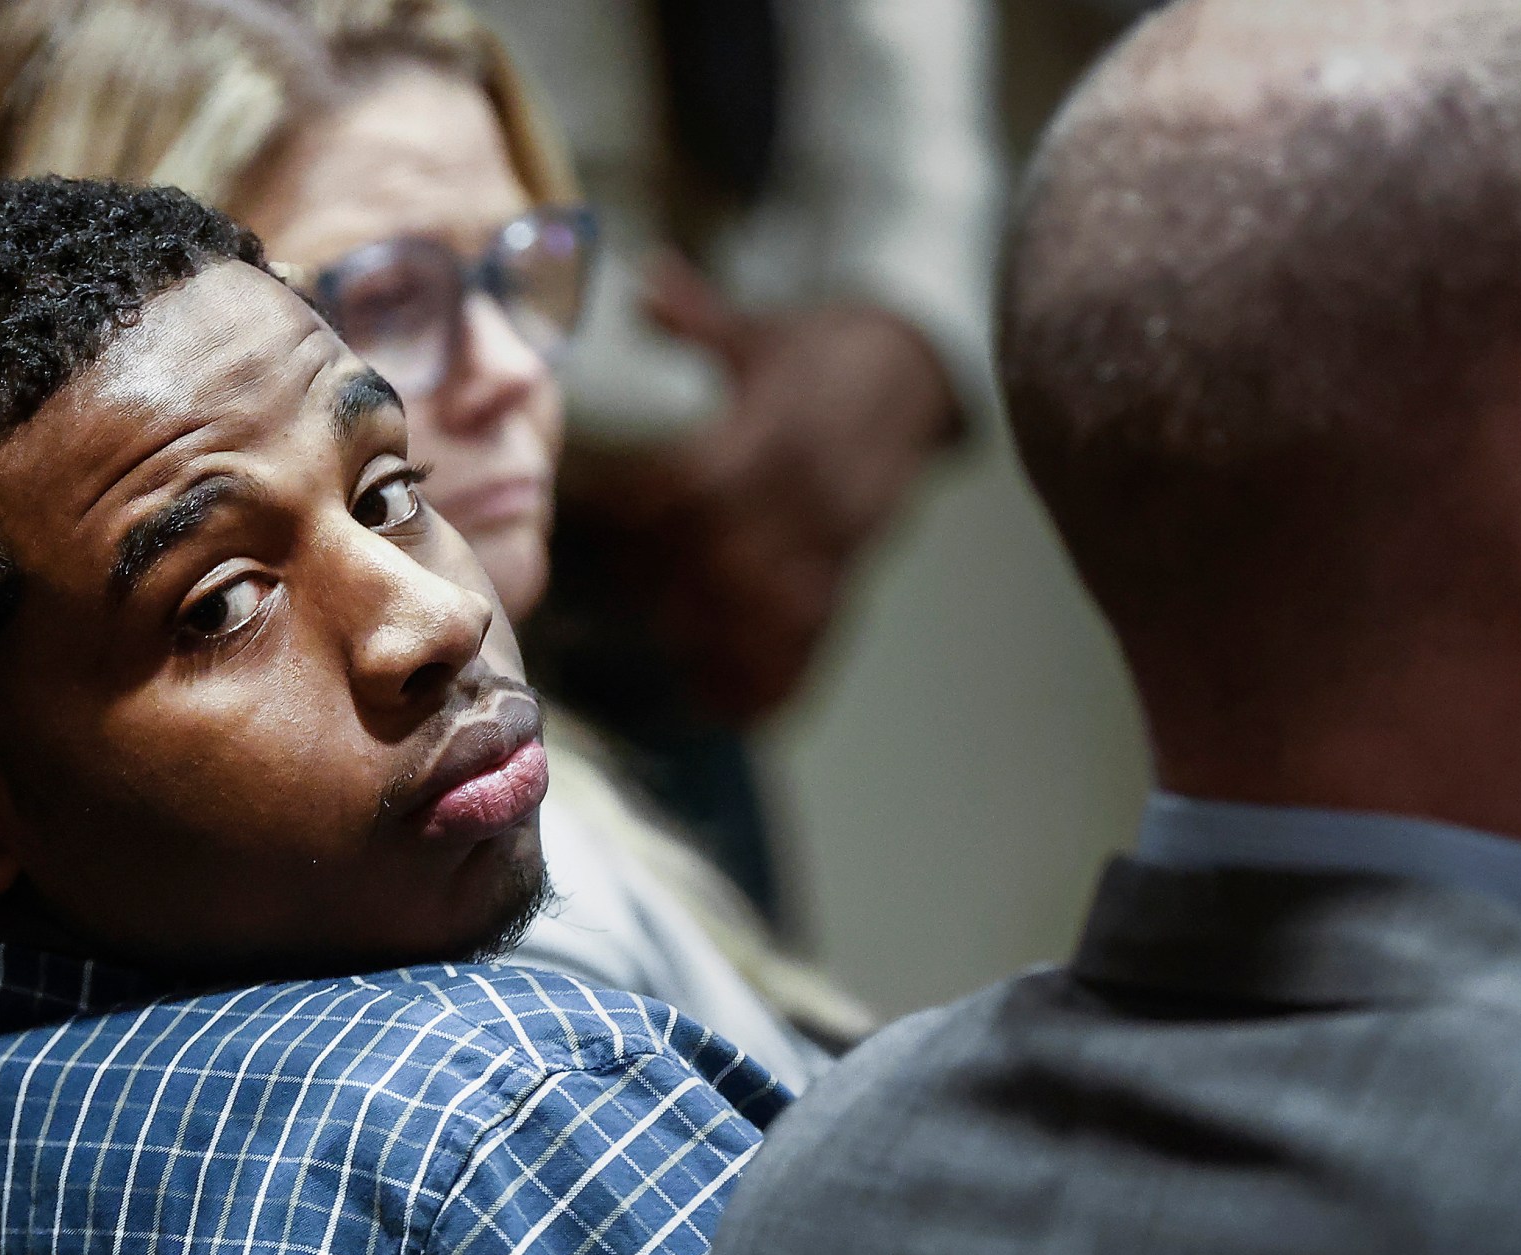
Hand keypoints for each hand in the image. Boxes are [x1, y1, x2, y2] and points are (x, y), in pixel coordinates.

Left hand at [640, 254, 958, 718]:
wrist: (921, 370)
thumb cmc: (828, 348)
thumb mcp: (763, 329)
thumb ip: (699, 316)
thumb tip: (645, 279)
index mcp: (779, 427)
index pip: (700, 482)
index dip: (645, 509)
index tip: (599, 518)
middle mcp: (808, 488)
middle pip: (728, 556)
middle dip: (673, 585)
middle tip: (627, 596)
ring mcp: (836, 535)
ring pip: (776, 606)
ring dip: (723, 640)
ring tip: (678, 661)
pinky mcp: (853, 568)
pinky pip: (820, 634)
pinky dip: (780, 677)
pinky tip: (735, 709)